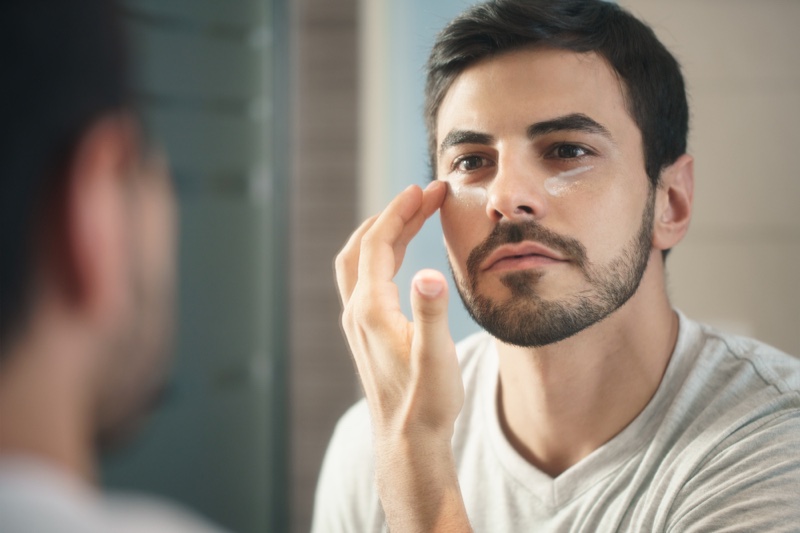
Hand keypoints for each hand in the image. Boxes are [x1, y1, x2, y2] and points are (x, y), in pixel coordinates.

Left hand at [335, 181, 471, 531]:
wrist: (407, 440)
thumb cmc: (426, 403)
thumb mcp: (437, 359)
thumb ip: (431, 315)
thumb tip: (429, 274)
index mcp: (371, 310)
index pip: (379, 243)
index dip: (402, 211)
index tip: (427, 188)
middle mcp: (357, 312)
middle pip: (364, 246)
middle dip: (393, 214)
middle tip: (424, 194)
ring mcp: (357, 322)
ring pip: (359, 261)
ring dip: (383, 232)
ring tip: (413, 214)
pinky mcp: (365, 332)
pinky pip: (364, 278)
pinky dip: (380, 254)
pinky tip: (400, 255)